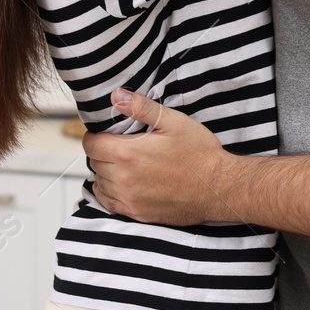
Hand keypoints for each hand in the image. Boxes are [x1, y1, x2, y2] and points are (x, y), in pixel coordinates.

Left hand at [81, 88, 231, 226]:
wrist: (218, 188)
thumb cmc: (199, 154)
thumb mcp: (173, 122)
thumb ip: (142, 107)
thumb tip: (117, 96)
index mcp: (129, 153)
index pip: (91, 145)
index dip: (94, 136)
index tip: (103, 133)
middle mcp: (124, 178)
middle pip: (95, 163)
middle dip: (101, 151)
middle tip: (115, 144)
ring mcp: (130, 198)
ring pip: (100, 182)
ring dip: (104, 171)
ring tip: (119, 162)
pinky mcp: (137, 213)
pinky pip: (108, 203)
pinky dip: (106, 192)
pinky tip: (114, 184)